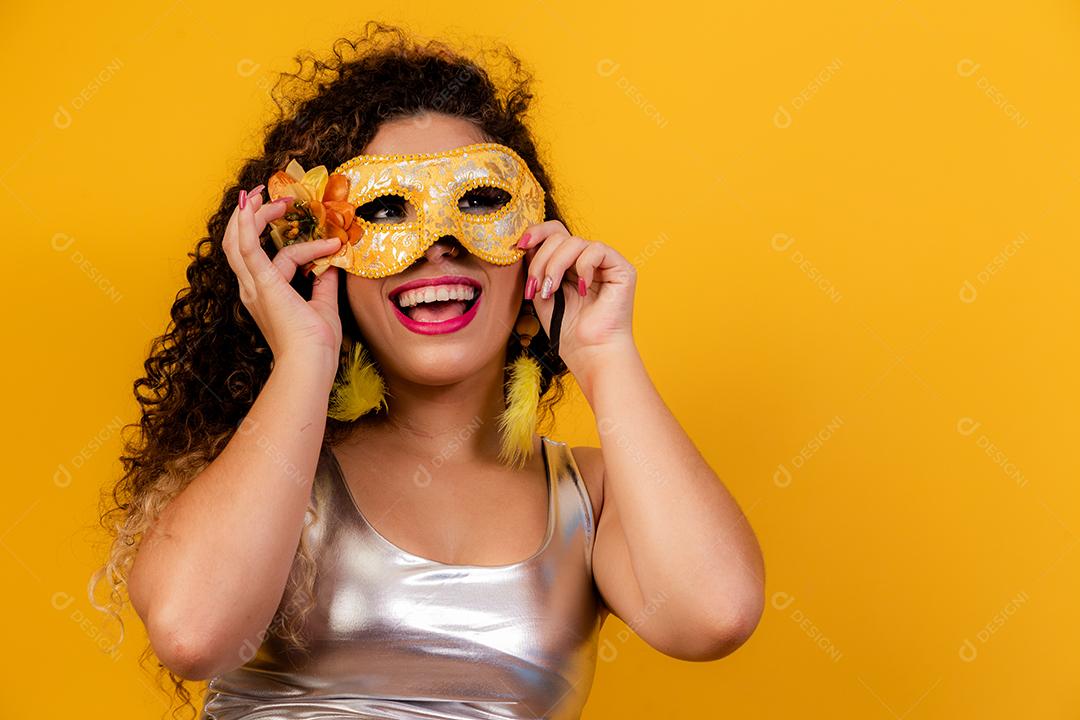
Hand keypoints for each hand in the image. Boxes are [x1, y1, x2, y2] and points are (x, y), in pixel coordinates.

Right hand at [222, 187, 343, 372]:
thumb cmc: (317, 345)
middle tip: (278, 200)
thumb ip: (324, 281)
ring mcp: (254, 287)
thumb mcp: (324, 305)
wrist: (311, 362)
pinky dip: (245, 224)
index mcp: (265, 295)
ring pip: (238, 242)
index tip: (332, 242)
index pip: (279, 259)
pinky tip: (250, 204)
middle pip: (240, 244)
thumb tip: (331, 260)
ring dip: (253, 216)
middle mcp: (253, 289)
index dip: (305, 246)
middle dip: (255, 218)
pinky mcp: (262, 284)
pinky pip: (247, 248)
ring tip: (271, 197)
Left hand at [518, 220, 637, 376]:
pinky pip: (597, 249)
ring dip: (556, 265)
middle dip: (541, 259)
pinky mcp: (622, 268)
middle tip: (536, 287)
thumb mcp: (541, 292)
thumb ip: (535, 266)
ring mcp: (605, 263)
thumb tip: (524, 241)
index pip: (554, 233)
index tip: (519, 245)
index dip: (536, 233)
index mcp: (570, 263)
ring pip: (575, 241)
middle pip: (560, 235)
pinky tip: (582, 289)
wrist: (589, 352)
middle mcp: (587, 259)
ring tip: (551, 290)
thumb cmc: (566, 330)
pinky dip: (584, 266)